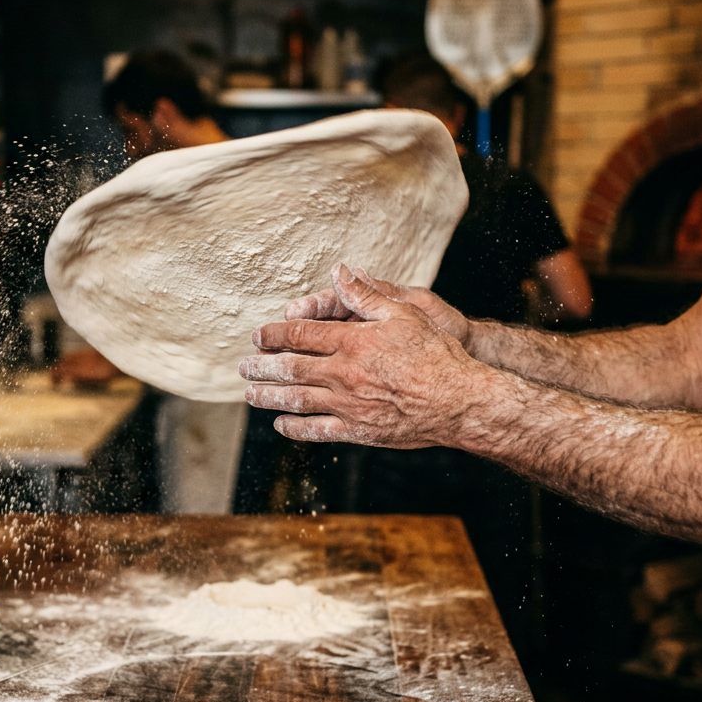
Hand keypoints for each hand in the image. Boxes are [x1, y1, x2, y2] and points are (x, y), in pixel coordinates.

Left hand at [240, 264, 480, 446]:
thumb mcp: (404, 312)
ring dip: (269, 397)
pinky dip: (295, 429)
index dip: (273, 335)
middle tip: (242, 367)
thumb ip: (365, 294)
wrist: (459, 401)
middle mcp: (344, 374)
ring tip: (250, 394)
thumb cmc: (436, 353)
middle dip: (261, 367)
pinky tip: (281, 425)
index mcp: (352, 342)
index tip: (257, 336)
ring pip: (297, 400)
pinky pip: (318, 430)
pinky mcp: (359, 430)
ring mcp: (348, 405)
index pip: (299, 335)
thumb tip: (339, 271)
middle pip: (290, 369)